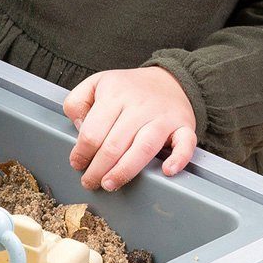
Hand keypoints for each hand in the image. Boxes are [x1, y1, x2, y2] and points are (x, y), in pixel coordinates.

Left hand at [63, 66, 196, 190]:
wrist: (168, 79)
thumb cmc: (128, 88)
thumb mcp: (95, 83)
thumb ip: (76, 103)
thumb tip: (79, 129)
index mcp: (114, 95)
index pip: (93, 131)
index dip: (81, 152)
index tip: (77, 163)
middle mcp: (139, 106)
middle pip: (115, 144)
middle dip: (98, 168)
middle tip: (90, 181)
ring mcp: (163, 117)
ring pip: (144, 148)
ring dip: (125, 170)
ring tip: (110, 183)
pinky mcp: (184, 126)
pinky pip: (185, 144)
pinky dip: (178, 159)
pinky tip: (166, 171)